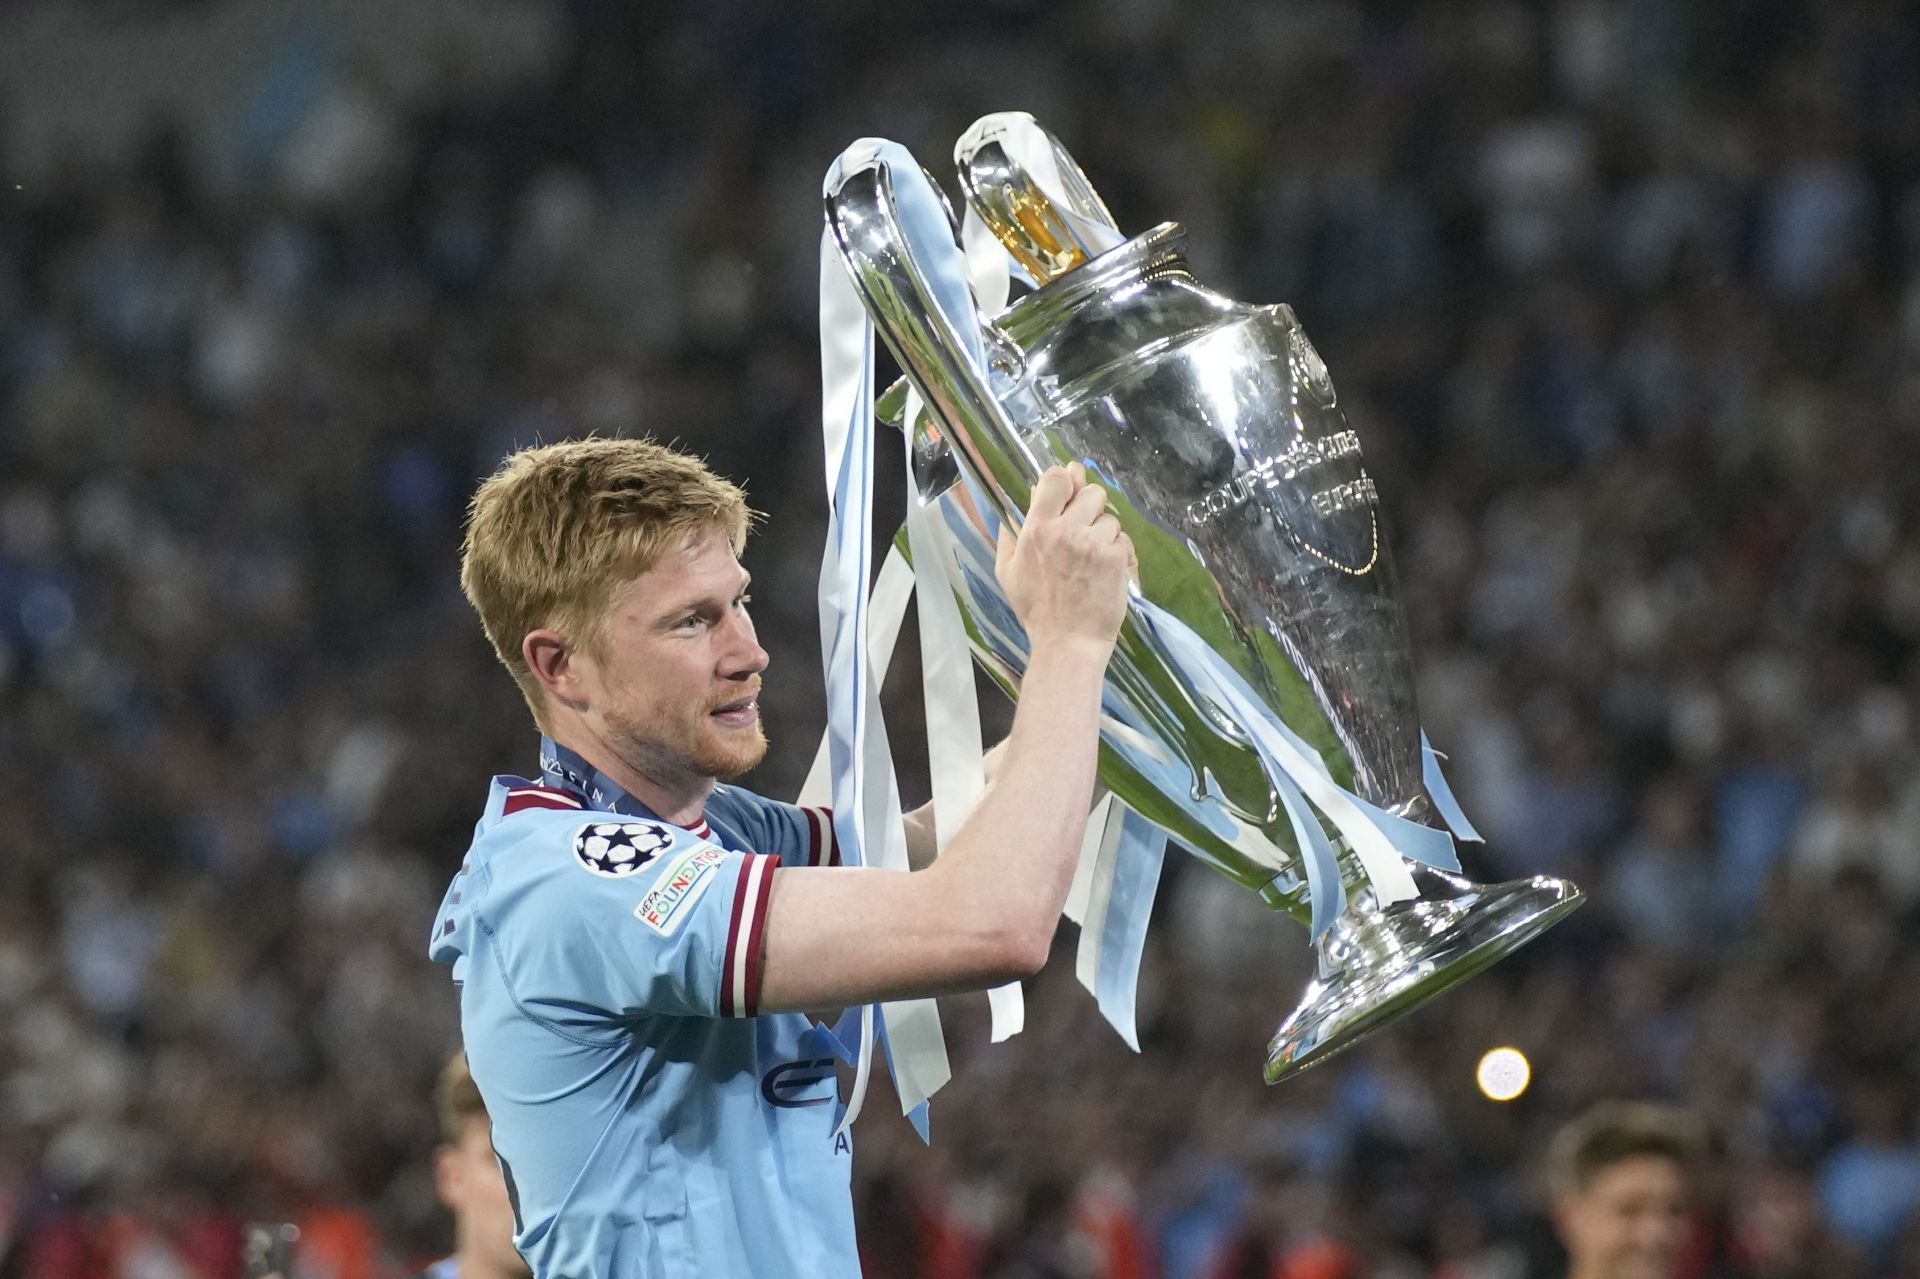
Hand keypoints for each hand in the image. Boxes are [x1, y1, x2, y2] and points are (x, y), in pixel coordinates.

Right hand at [994, 463, 1135, 656]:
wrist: (1068, 642)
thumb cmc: (1036, 610)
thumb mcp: (1007, 573)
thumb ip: (1008, 538)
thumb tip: (1008, 515)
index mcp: (1036, 529)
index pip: (1056, 479)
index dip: (1066, 479)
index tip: (1070, 488)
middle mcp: (1065, 530)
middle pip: (1091, 492)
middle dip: (1090, 508)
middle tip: (1084, 530)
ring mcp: (1093, 543)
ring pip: (1110, 518)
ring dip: (1104, 534)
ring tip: (1093, 559)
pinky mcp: (1116, 557)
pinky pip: (1123, 540)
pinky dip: (1117, 552)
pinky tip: (1105, 571)